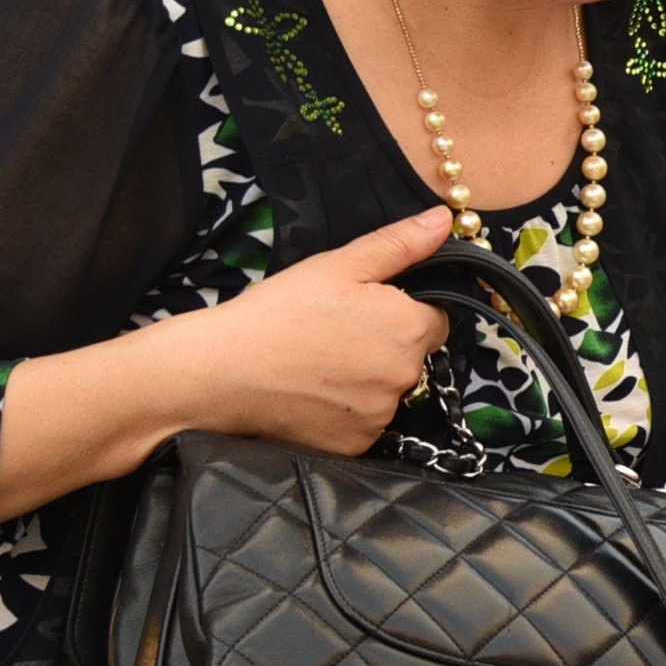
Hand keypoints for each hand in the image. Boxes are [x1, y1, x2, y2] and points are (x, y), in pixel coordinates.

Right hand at [161, 204, 454, 453]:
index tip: (364, 312)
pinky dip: (344, 412)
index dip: (403, 312)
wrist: (220, 370)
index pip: (436, 320)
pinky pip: (364, 424)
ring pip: (388, 392)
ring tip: (317, 364)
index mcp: (409, 328)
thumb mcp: (339, 265)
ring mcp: (381, 415)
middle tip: (333, 335)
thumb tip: (444, 220)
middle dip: (385, 345)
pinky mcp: (356, 445)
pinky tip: (311, 394)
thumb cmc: (278, 312)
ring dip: (366, 380)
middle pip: (413, 358)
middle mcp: (406, 376)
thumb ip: (399, 244)